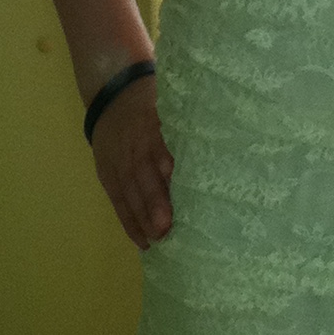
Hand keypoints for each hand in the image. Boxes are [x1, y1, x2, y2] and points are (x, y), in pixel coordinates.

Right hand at [90, 75, 173, 249]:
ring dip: (141, 218)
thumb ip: (189, 125)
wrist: (112, 93)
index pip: (157, 147)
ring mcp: (116, 161)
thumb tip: (226, 146)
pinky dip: (128, 221)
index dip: (164, 166)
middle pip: (141, 176)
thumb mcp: (171, 105)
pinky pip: (117, 201)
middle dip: (152, 203)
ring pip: (128, 192)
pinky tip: (142, 241)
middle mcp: (132, 145)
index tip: (177, 186)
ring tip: (156, 241)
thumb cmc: (154, 102)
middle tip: (166, 228)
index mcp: (151, 125)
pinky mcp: (107, 174)